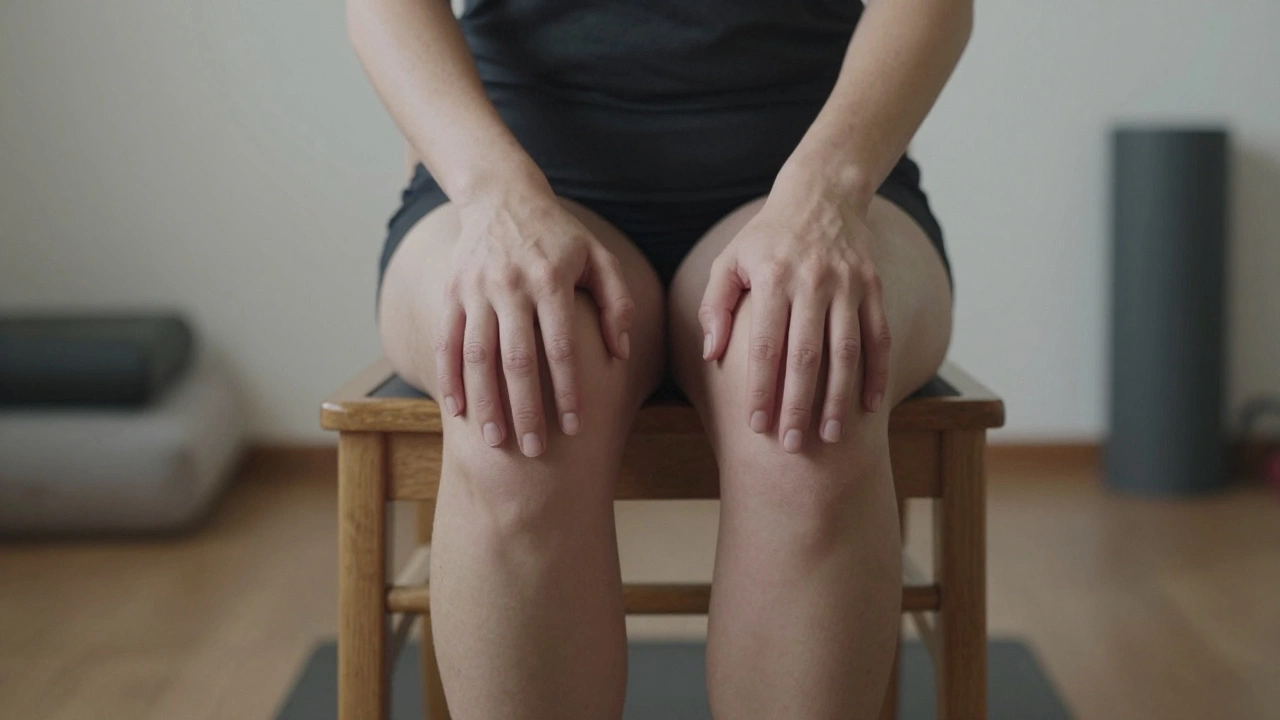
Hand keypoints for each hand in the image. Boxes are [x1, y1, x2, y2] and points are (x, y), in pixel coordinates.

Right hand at [435, 187, 633, 456]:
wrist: (502, 195)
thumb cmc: (559, 235)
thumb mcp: (598, 257)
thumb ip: (616, 302)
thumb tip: (622, 351)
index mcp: (550, 279)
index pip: (562, 346)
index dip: (569, 389)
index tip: (576, 426)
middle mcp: (510, 286)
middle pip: (517, 359)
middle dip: (525, 408)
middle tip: (534, 450)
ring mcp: (476, 289)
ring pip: (477, 355)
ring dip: (485, 402)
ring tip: (494, 441)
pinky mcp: (452, 292)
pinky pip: (446, 341)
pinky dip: (448, 377)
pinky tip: (456, 411)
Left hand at [698, 179, 890, 451]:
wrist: (823, 193)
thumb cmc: (767, 237)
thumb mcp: (731, 260)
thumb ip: (716, 305)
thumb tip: (711, 354)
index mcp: (773, 278)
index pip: (764, 345)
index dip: (760, 388)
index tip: (755, 426)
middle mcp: (812, 281)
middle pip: (805, 355)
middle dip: (798, 404)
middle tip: (792, 445)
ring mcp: (848, 285)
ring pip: (845, 351)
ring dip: (838, 397)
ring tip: (830, 436)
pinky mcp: (873, 287)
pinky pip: (879, 337)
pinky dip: (876, 373)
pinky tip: (868, 406)